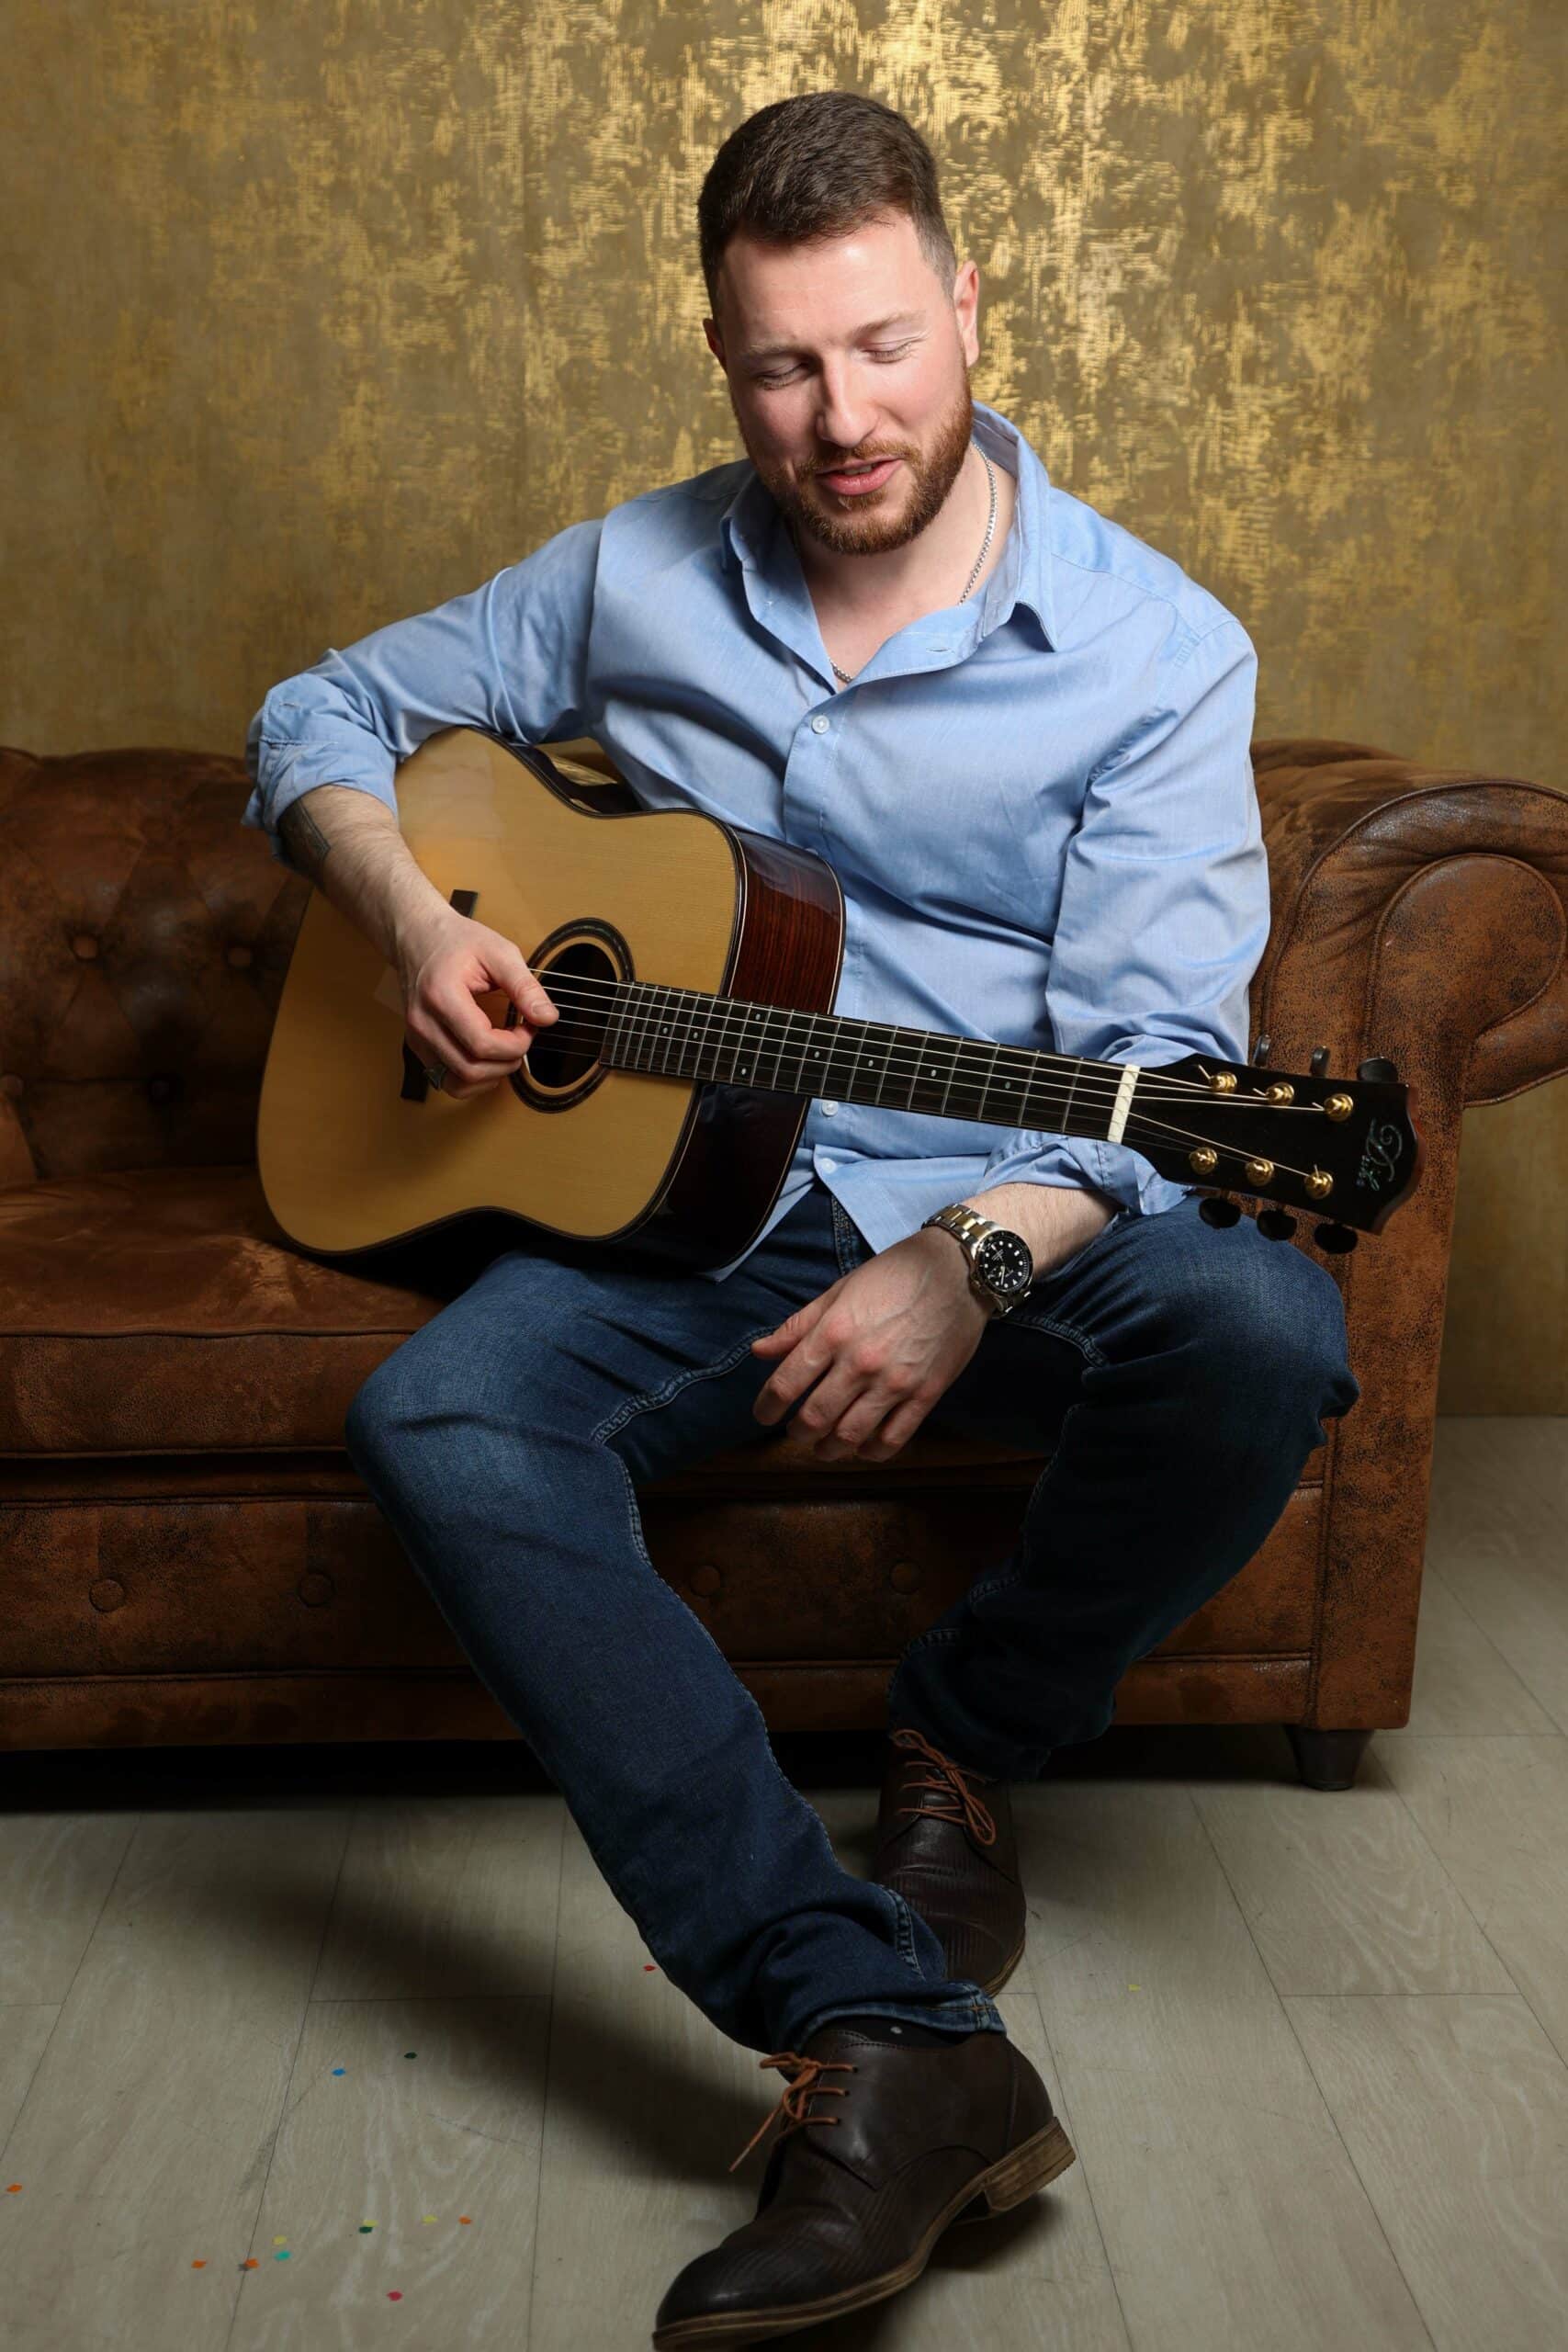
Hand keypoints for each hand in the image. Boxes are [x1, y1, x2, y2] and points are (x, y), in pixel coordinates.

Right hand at [393, 907, 558, 1100]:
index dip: (515, 1045)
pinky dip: (472, 1079)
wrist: (418, 937)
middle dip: (506, 1062)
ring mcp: (416, 1038)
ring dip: (490, 1076)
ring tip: (505, 1051)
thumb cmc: (456, 941)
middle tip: (520, 1038)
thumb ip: (525, 987)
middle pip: (469, 1069)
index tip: (529, 1027)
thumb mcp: (499, 952)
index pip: (482, 1044)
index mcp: (441, 996)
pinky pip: (446, 1081)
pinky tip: (487, 1059)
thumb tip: (547, 1018)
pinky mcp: (417, 1046)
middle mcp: (423, 1022)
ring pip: (457, 1083)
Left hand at [750, 1230, 987, 1462]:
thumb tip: (759, 1353)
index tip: (763, 1414)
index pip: (785, 1384)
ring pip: (850, 1436)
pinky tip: (863, 1447)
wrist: (956, 1271)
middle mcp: (860, 1363)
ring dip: (829, 1449)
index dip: (766, 1407)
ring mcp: (894, 1383)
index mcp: (833, 1332)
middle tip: (795, 1431)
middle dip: (797, 1432)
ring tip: (824, 1447)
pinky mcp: (926, 1395)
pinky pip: (893, 1439)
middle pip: (814, 1418)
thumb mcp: (839, 1291)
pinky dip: (871, 1452)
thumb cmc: (893, 1275)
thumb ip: (798, 1326)